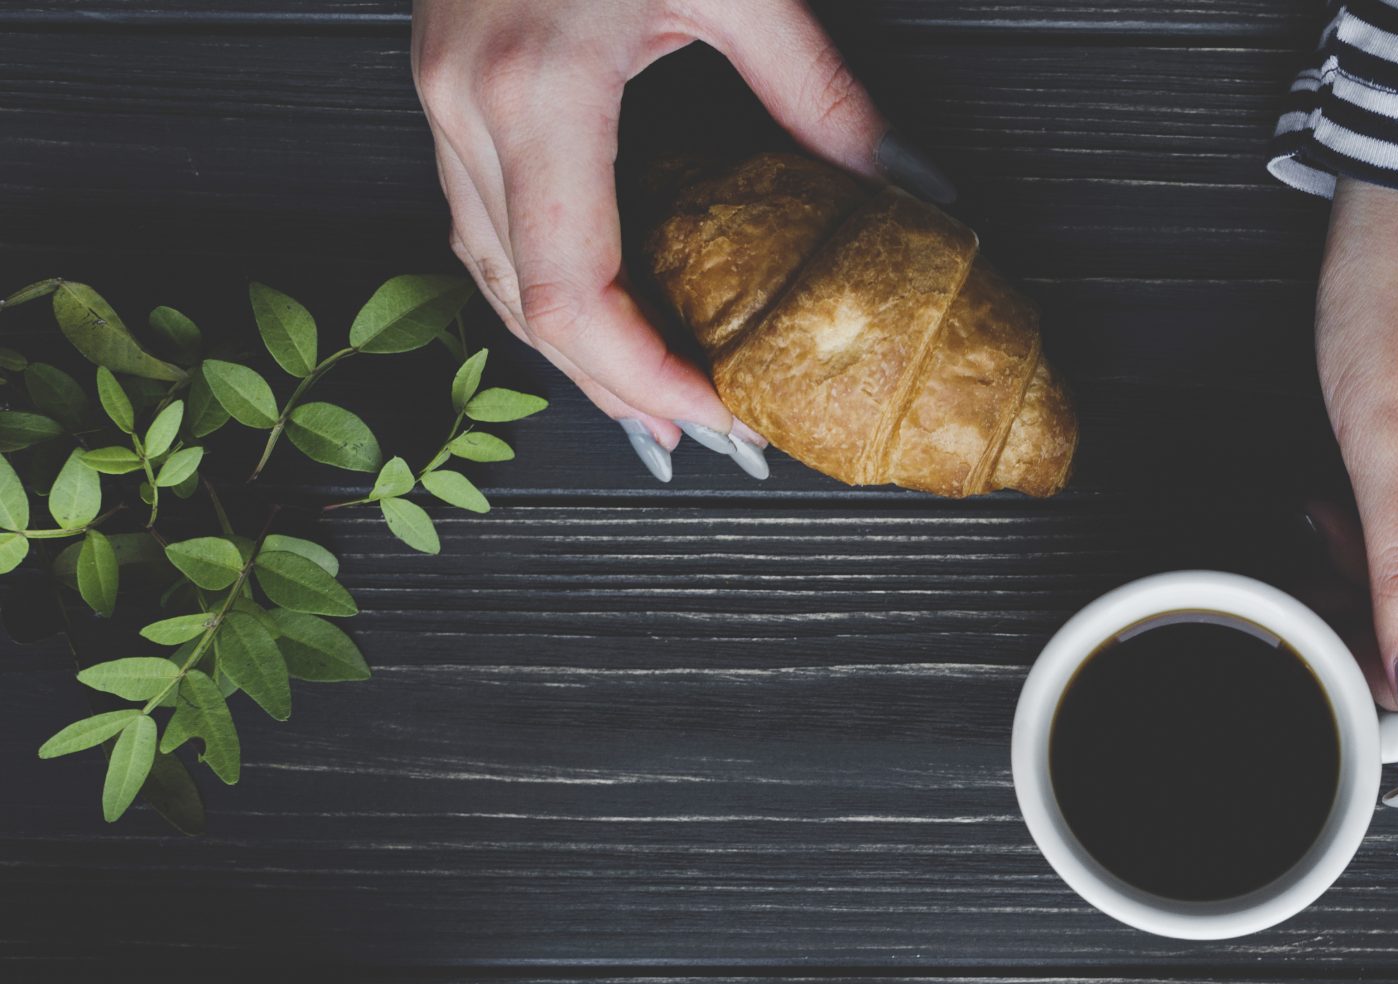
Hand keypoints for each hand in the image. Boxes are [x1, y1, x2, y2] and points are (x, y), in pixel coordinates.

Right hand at [412, 0, 921, 478]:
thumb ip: (821, 97)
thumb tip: (910, 192)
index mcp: (537, 86)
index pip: (575, 293)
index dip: (648, 379)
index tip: (726, 417)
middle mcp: (467, 102)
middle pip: (526, 308)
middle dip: (618, 391)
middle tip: (710, 442)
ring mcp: (440, 92)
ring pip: (490, 274)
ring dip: (573, 353)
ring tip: (658, 408)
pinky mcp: (444, 79)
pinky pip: (480, 223)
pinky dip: (541, 288)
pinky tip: (600, 318)